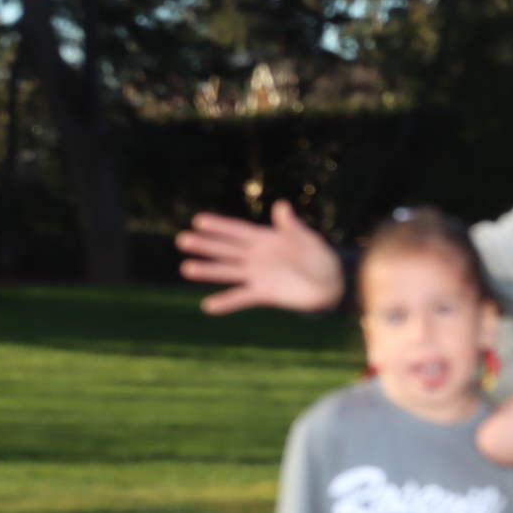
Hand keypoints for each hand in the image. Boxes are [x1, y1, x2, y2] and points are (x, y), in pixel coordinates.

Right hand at [176, 201, 345, 315]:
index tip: (199, 221)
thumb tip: (281, 205)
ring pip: (228, 271)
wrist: (330, 285)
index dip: (219, 226)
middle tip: (182, 241)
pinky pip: (240, 298)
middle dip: (205, 245)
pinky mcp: (262, 294)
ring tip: (186, 269)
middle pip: (226, 249)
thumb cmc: (319, 258)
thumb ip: (292, 227)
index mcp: (264, 238)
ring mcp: (256, 275)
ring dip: (208, 271)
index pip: (237, 230)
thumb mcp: (307, 240)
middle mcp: (255, 255)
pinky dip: (225, 303)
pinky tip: (207, 307)